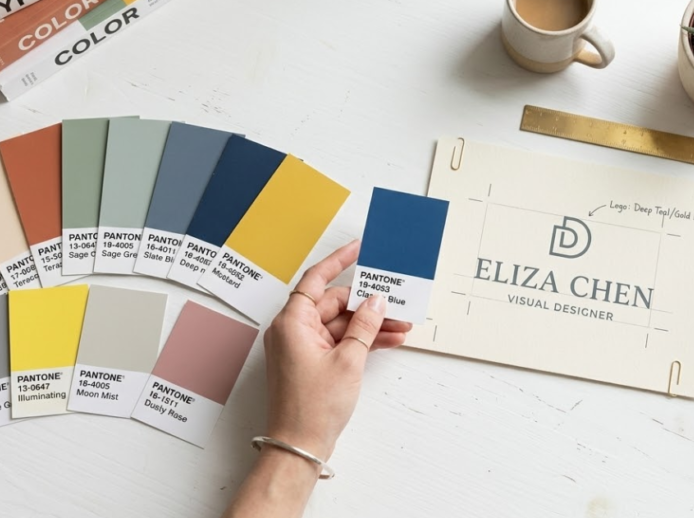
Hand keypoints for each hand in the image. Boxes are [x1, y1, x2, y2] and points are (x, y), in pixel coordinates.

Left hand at [263, 240, 411, 461]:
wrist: (300, 445)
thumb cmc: (312, 407)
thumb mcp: (348, 361)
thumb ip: (364, 326)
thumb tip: (376, 302)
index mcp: (292, 322)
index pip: (316, 279)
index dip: (339, 260)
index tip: (358, 248)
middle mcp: (293, 330)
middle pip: (334, 303)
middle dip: (367, 303)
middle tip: (396, 302)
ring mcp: (302, 347)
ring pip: (340, 324)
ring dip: (369, 324)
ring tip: (401, 324)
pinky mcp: (312, 362)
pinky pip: (338, 341)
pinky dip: (361, 340)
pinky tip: (388, 340)